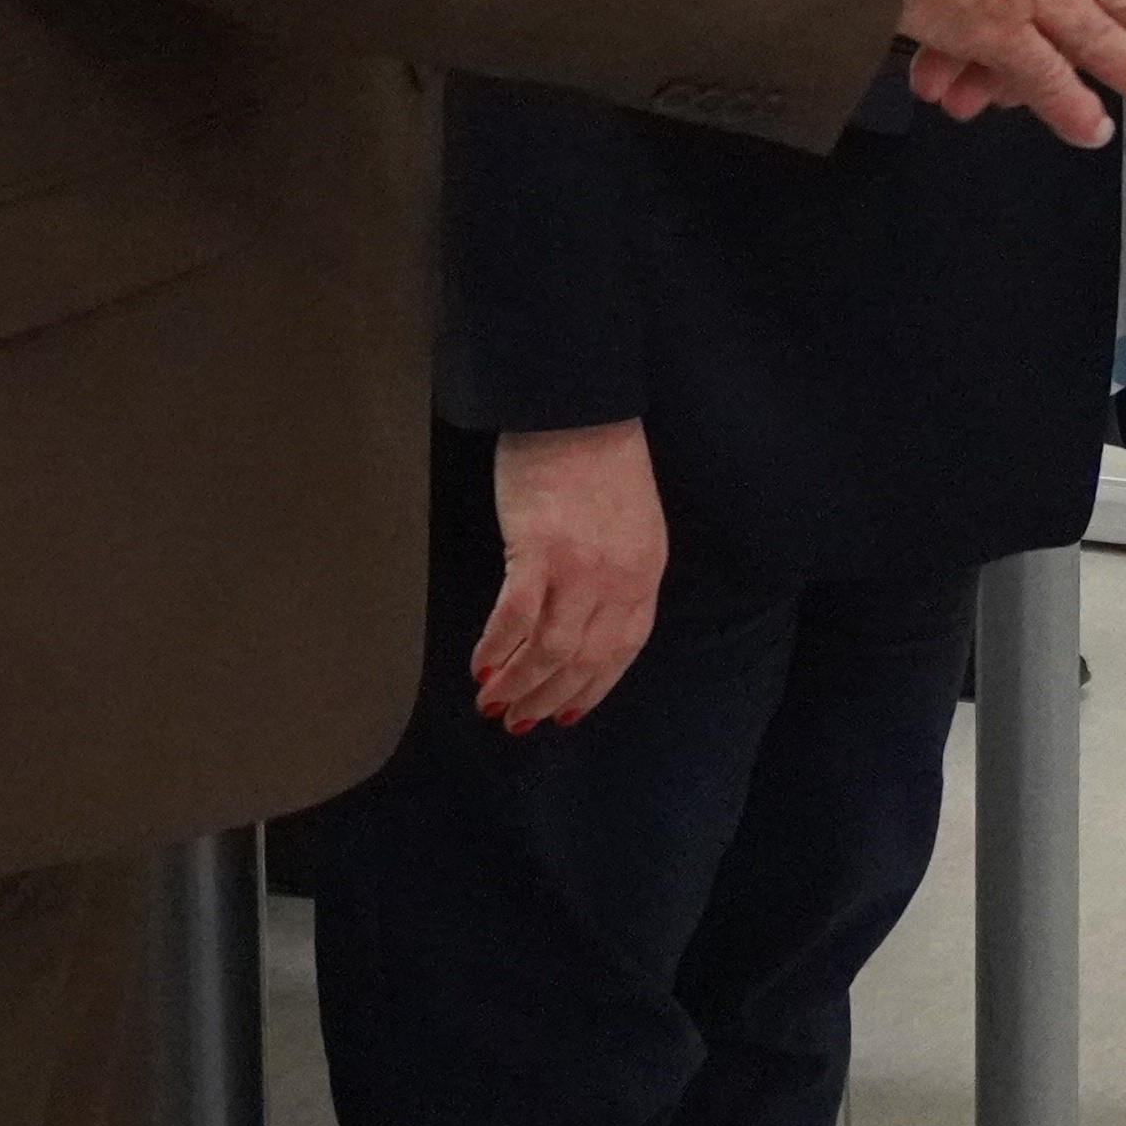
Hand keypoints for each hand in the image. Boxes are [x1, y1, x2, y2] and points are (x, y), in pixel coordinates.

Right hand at [476, 422, 663, 732]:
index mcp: (645, 573)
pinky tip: (480, 664)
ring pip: (549, 650)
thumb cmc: (598, 456)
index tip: (564, 713)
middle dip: (546, 697)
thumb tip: (583, 618)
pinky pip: (515, 618)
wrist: (579, 405)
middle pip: (582, 660)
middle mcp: (619, 580)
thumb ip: (616, 572)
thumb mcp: (630, 522)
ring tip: (491, 702)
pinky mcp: (539, 551)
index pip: (621, 652)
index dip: (591, 689)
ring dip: (517, 683)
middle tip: (516, 720)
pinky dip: (496, 648)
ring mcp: (580, 569)